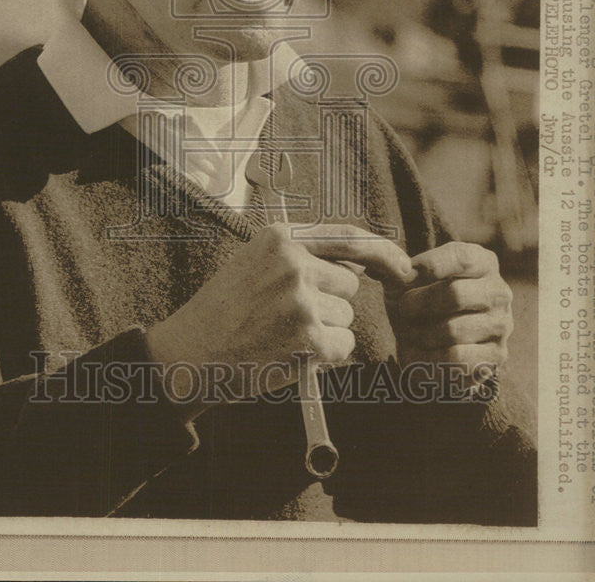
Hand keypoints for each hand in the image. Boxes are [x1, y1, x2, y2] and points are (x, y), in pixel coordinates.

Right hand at [145, 223, 411, 419]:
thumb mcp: (255, 262)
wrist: (190, 353)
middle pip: (349, 284)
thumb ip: (301, 254)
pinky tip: (289, 354)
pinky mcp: (306, 337)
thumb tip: (357, 264)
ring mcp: (299, 299)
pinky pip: (343, 347)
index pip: (349, 236)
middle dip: (331, 304)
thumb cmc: (224, 310)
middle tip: (289, 317)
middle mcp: (292, 261)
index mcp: (280, 237)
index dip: (384, 252)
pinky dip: (325, 357)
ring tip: (282, 335)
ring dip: (326, 332)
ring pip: (347, 317)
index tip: (405, 268)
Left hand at [385, 241, 513, 382]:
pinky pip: (456, 358)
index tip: (404, 276)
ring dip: (420, 333)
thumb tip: (389, 269)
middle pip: (455, 294)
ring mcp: (501, 325)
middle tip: (401, 308)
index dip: (428, 266)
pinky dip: (428, 357)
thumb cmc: (421, 299)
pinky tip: (417, 353)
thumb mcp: (408, 279)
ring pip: (453, 330)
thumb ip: (397, 268)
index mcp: (482, 262)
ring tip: (407, 332)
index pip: (461, 257)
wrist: (433, 340)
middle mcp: (498, 291)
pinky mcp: (496, 356)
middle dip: (419, 302)